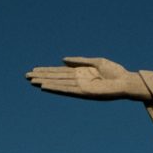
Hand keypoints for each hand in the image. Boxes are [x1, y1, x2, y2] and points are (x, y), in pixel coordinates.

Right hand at [25, 57, 151, 100]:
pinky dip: (56, 88)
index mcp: (81, 73)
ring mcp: (81, 87)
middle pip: (57, 78)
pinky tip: (45, 86)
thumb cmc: (116, 72)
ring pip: (59, 84)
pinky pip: (67, 90)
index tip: (34, 70)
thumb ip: (79, 61)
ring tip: (31, 81)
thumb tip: (62, 60)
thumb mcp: (96, 62)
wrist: (126, 81)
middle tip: (26, 76)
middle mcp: (79, 80)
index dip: (47, 71)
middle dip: (42, 76)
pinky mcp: (84, 92)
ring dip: (45, 82)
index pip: (60, 72)